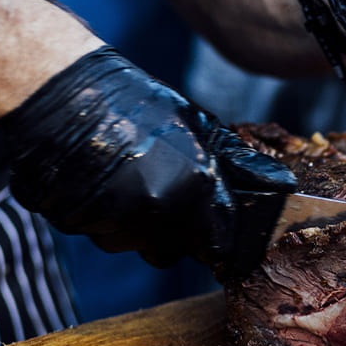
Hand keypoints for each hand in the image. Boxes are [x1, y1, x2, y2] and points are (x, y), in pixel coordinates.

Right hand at [0, 46, 295, 280]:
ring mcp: (114, 222)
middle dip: (174, 234)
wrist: (64, 94)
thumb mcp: (199, 127)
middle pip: (174, 252)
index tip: (211, 237)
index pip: (219, 245)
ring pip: (134, 245)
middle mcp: (159, 211)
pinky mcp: (78, 225)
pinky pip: (99, 234)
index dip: (216, 242)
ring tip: (124, 182)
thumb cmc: (138, 105)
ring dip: (134, 226)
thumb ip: (238, 165)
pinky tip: (99, 183)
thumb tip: (281, 185)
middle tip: (160, 195)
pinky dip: (101, 217)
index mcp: (195, 188)